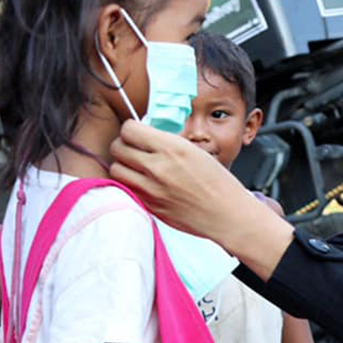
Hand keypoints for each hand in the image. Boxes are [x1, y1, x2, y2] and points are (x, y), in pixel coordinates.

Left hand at [109, 120, 293, 278]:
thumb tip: (145, 137)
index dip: (131, 128)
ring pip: (116, 170)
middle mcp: (157, 168)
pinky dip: (129, 183)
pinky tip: (142, 182)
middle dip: (123, 144)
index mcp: (172, 148)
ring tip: (135, 165)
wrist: (226, 214)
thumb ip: (166, 143)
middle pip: (117, 148)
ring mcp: (151, 190)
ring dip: (122, 165)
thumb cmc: (217, 182)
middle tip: (133, 147)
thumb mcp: (195, 151)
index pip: (129, 129)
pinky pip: (126, 189)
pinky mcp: (149, 207)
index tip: (137, 132)